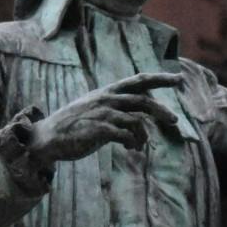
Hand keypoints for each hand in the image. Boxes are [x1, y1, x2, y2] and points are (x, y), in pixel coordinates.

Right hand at [27, 70, 183, 165]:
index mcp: (107, 92)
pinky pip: (127, 135)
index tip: (178, 79)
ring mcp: (103, 114)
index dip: (159, 78)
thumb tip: (139, 121)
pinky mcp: (99, 130)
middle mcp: (107, 99)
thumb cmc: (74, 125)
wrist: (48, 137)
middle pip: (144, 101)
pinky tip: (131, 148)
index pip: (138, 81)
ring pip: (138, 121)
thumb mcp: (95, 109)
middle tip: (174, 121)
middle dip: (162, 110)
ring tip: (139, 145)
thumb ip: (116, 109)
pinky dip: (133, 142)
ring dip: (143, 135)